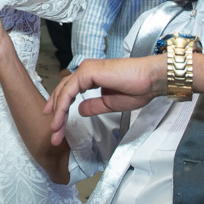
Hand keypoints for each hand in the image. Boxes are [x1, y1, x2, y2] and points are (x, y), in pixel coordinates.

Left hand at [44, 55, 165, 144]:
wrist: (150, 80)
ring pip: (64, 92)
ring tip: (55, 130)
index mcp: (92, 76)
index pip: (70, 91)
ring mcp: (86, 70)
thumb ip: (93, 106)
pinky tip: (60, 118)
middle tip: (54, 132)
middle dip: (57, 113)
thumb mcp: (109, 104)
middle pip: (64, 92)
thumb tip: (79, 110)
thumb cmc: (137, 89)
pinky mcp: (87, 72)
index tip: (57, 124)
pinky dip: (62, 106)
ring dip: (58, 112)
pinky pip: (69, 91)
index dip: (61, 107)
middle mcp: (86, 70)